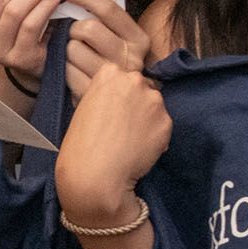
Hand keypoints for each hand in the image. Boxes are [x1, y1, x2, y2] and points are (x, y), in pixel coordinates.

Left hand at [54, 0, 152, 95]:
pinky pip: (66, 70)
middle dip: (72, 28)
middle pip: (87, 28)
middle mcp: (130, 58)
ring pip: (72, 49)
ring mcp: (113, 79)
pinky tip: (71, 70)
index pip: (109, 9)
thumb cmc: (112, 61)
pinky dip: (63, 67)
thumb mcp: (118, 38)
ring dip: (65, 49)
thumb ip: (102, 17)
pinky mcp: (95, 94)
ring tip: (73, 55)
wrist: (118, 103)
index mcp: (138, 39)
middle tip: (72, 34)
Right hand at [54, 65, 171, 224]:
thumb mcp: (85, 107)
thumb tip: (121, 100)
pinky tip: (140, 149)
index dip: (118, 95)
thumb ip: (105, 95)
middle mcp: (134, 80)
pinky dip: (156, 136)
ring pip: (154, 106)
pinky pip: (163, 125)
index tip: (112, 109)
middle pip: (141, 87)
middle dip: (136, 102)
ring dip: (148, 118)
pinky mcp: (167, 121)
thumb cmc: (80, 144)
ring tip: (132, 140)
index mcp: (109, 73)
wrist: (95, 175)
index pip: (122, 76)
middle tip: (123, 125)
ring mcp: (153, 100)